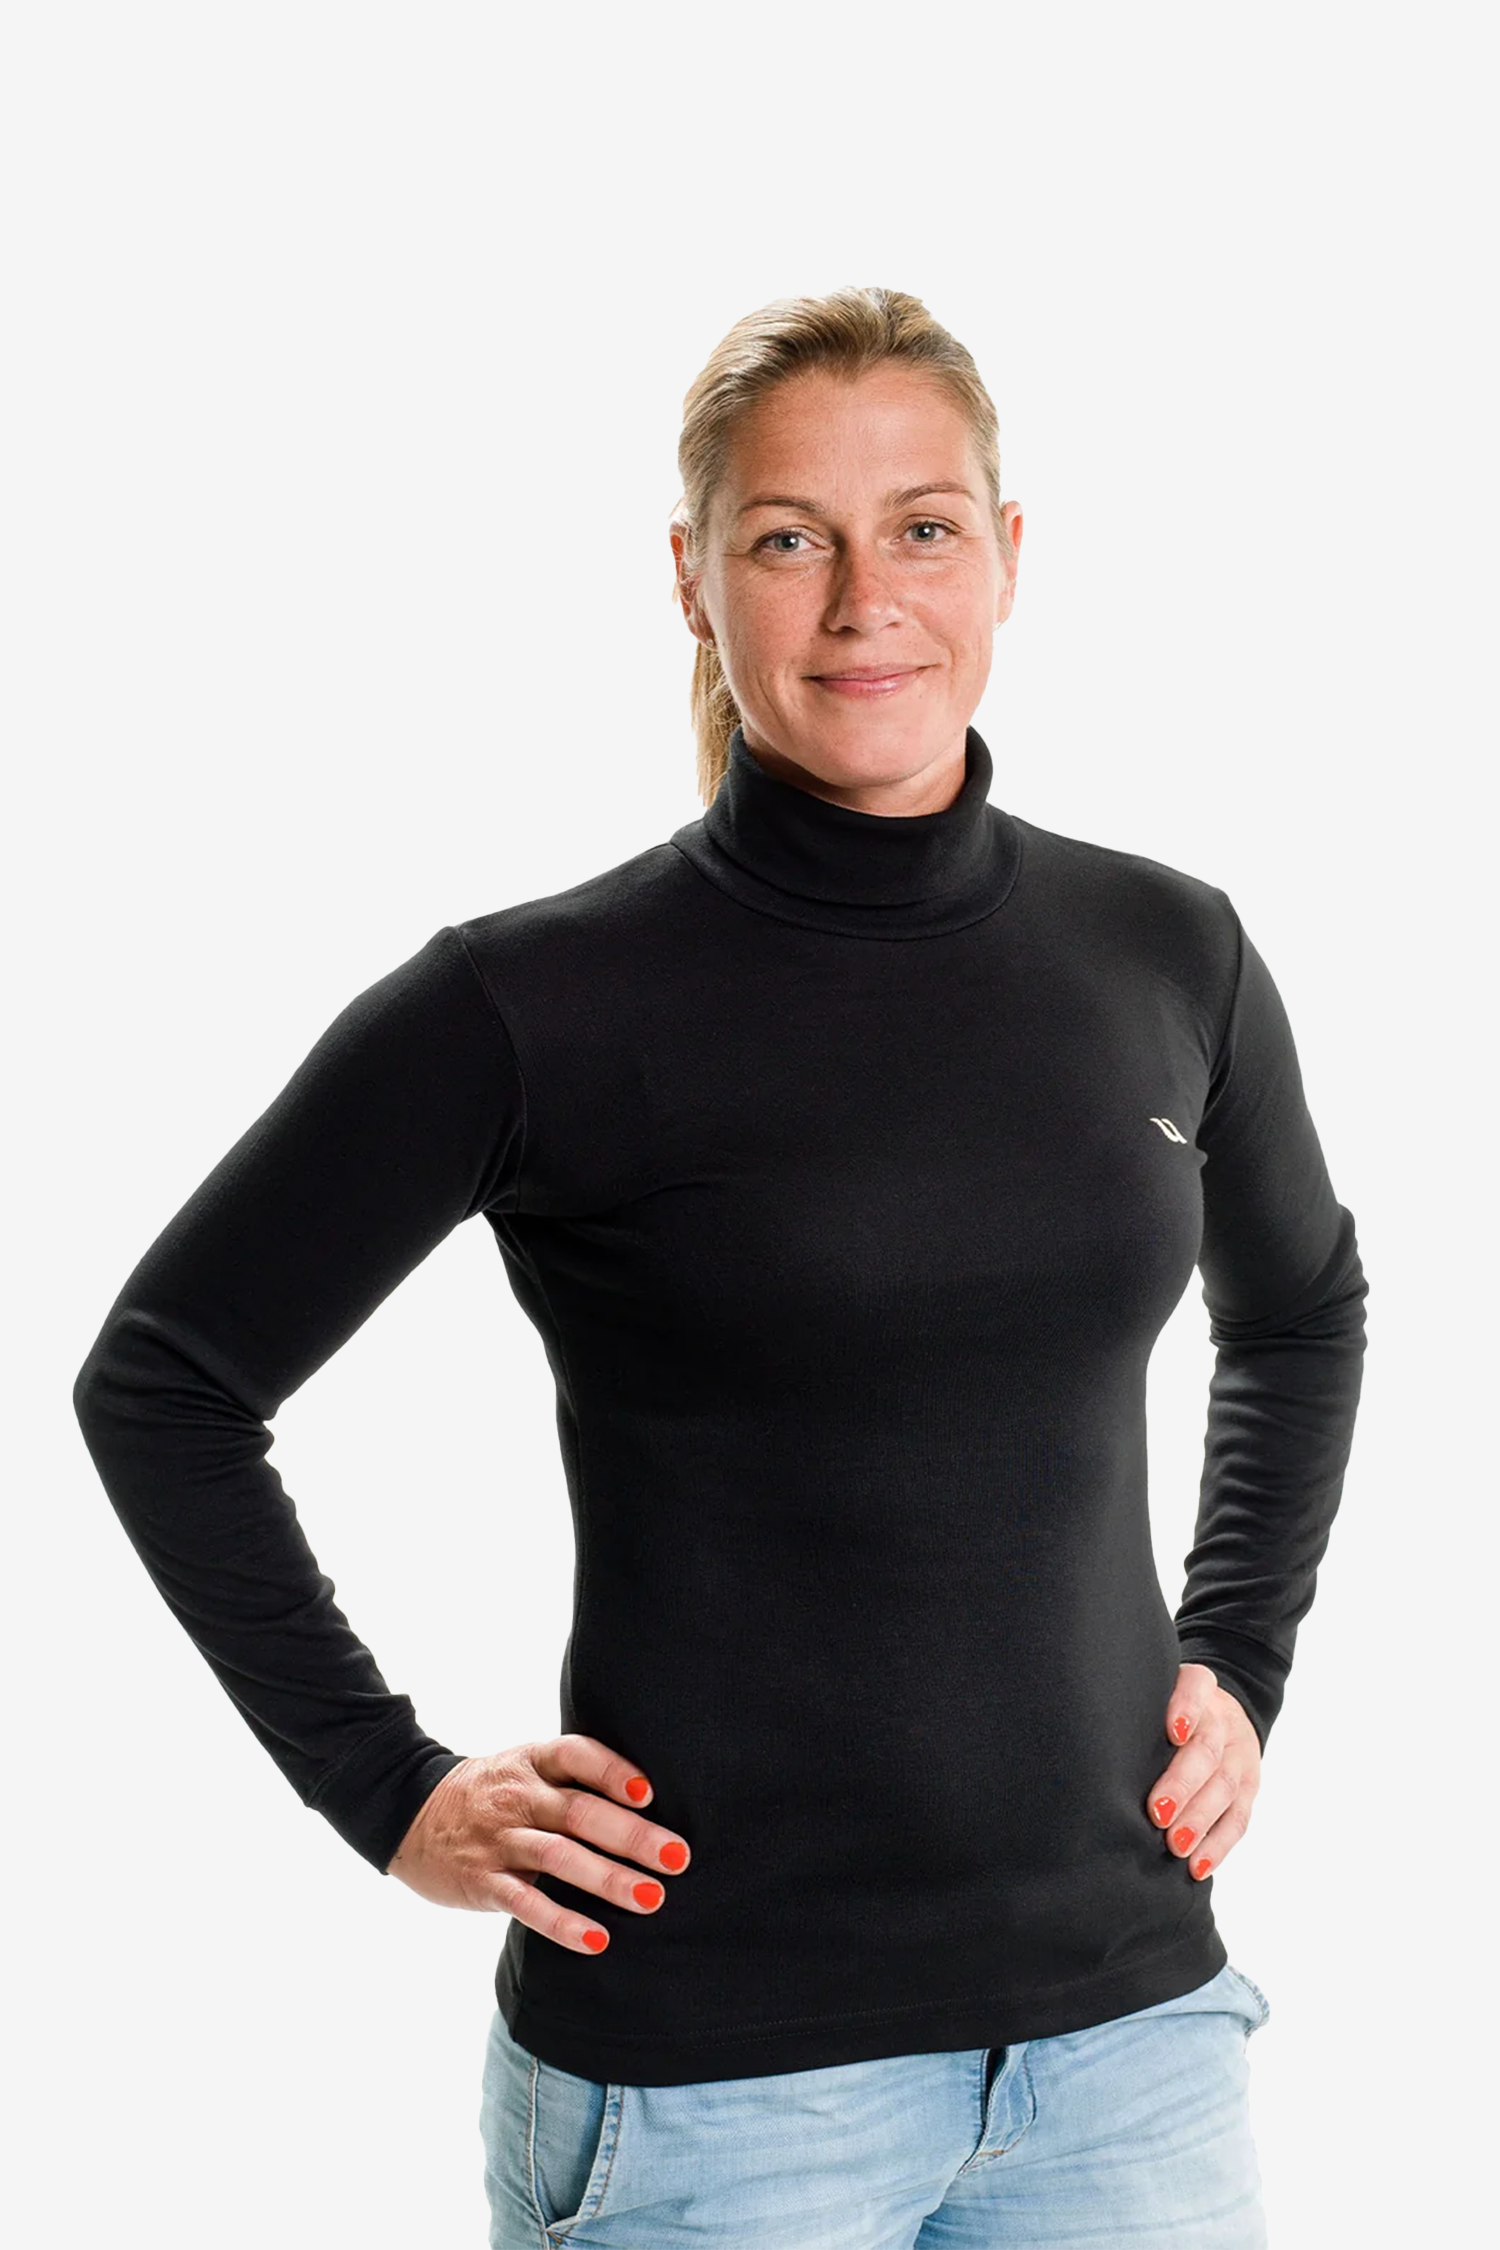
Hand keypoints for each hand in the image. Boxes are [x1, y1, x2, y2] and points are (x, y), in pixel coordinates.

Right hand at [386, 1735, 690, 1955]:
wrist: (410, 1813)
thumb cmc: (492, 1791)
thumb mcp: (525, 1766)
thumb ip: (574, 1777)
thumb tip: (652, 1797)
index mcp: (533, 1761)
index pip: (577, 1756)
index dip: (613, 1771)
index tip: (650, 1793)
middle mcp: (518, 1797)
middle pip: (580, 1812)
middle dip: (632, 1836)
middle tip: (677, 1857)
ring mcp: (499, 1840)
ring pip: (559, 1857)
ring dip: (608, 1879)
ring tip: (652, 1898)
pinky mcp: (483, 1881)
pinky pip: (526, 1903)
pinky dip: (562, 1922)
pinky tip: (596, 1938)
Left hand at [1145, 1663, 1261, 1879]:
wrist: (1221, 1716)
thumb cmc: (1167, 1711)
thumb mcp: (1157, 1696)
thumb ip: (1136, 1711)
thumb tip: (1092, 1747)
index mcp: (1199, 1688)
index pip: (1196, 1687)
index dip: (1187, 1708)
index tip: (1173, 1732)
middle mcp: (1223, 1719)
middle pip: (1207, 1749)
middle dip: (1183, 1782)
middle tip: (1157, 1811)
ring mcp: (1239, 1755)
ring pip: (1225, 1787)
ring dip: (1200, 1819)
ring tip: (1176, 1844)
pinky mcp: (1249, 1787)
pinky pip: (1238, 1818)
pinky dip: (1217, 1845)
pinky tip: (1198, 1865)